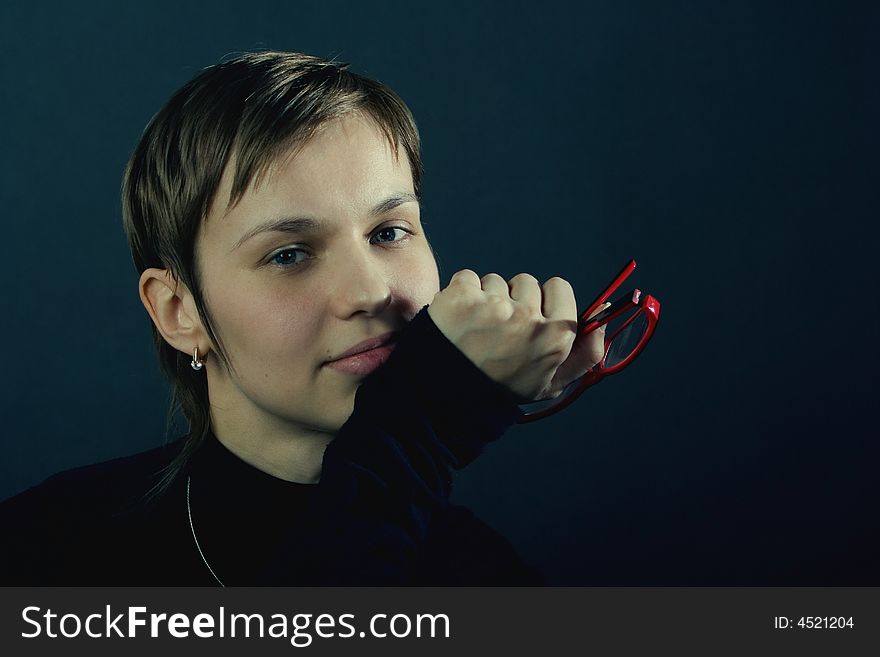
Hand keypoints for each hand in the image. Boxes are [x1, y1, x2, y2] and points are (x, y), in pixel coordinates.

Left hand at [427, 270, 608, 401]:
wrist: (444, 397)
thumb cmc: (501, 389)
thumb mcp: (550, 383)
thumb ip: (584, 355)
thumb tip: (603, 322)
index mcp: (555, 336)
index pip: (560, 287)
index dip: (544, 300)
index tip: (531, 316)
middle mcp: (528, 318)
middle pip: (527, 283)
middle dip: (514, 300)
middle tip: (498, 332)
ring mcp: (494, 306)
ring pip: (496, 281)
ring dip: (487, 298)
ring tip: (475, 330)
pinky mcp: (462, 296)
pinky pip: (468, 277)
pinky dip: (461, 294)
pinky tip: (457, 321)